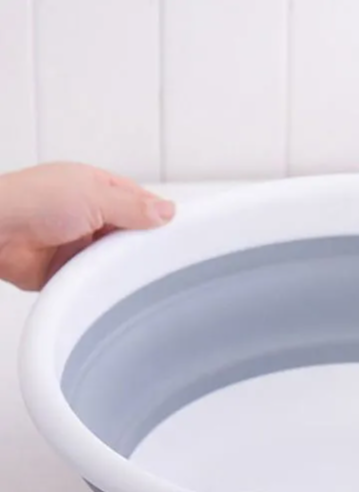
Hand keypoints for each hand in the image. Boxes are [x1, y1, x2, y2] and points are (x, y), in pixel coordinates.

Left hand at [0, 162, 174, 289]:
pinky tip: (110, 283)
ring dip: (121, 265)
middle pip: (132, 235)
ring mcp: (80, 244)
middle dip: (141, 245)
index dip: (159, 217)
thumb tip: (167, 211)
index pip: (141, 203)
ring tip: (129, 268)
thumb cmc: (28, 201)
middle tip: (155, 255)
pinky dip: (104, 283)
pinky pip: (98, 281)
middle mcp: (90, 216)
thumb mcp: (93, 195)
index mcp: (97, 188)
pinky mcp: (71, 271)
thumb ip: (133, 207)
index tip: (177, 231)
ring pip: (118, 260)